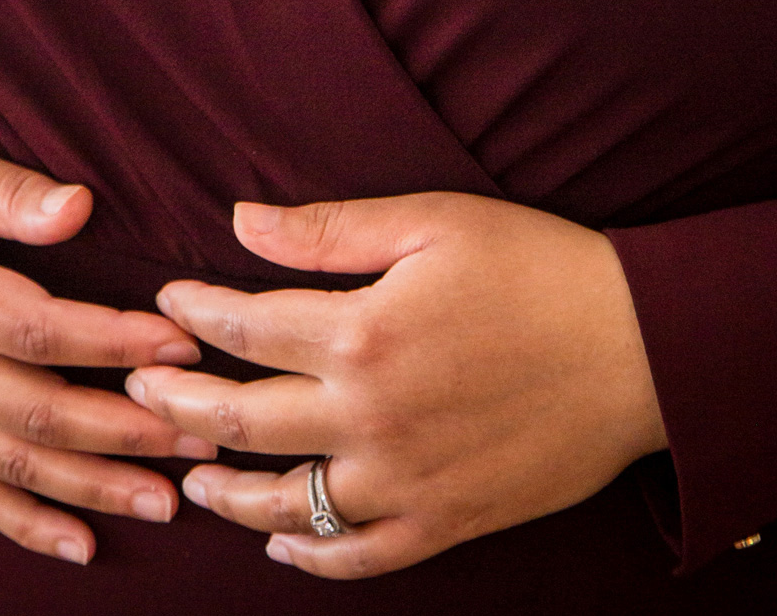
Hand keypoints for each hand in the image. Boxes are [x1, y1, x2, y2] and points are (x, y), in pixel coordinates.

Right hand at [0, 140, 216, 564]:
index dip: (112, 342)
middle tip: (203, 432)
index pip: (37, 329)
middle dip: (127, 429)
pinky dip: (29, 526)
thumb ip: (13, 192)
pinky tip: (84, 546)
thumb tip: (81, 207)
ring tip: (169, 500)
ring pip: (17, 465)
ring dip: (96, 487)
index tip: (180, 342)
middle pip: (37, 412)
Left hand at [125, 190, 665, 578]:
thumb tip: (240, 220)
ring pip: (284, 503)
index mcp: (362, 333)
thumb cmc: (536, 267)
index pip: (243, 326)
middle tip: (137, 391)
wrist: (639, 350)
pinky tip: (280, 543)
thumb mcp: (431, 222)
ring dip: (225, 489)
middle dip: (175, 404)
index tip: (165, 302)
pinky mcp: (444, 522)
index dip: (193, 313)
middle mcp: (369, 417)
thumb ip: (329, 230)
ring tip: (189, 471)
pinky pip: (356, 556)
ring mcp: (404, 481)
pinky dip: (309, 555)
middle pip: (239, 419)